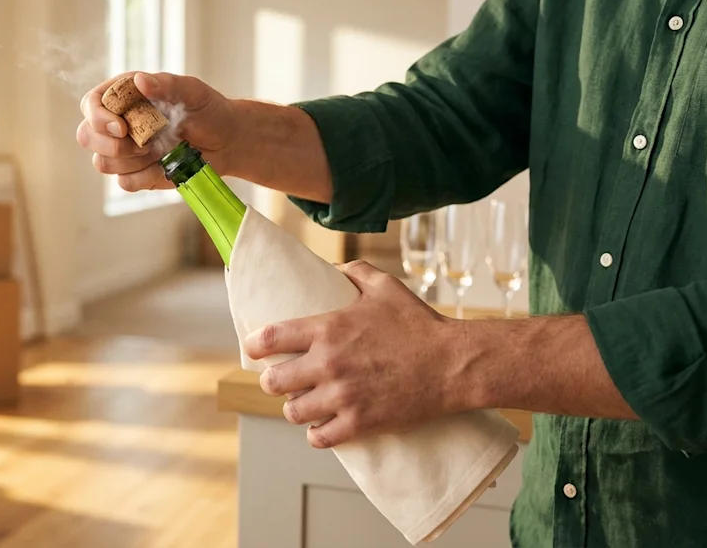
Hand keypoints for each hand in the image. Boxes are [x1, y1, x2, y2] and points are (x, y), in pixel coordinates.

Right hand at [76, 72, 238, 191]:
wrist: (227, 142)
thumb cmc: (209, 110)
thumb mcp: (193, 91)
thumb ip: (166, 84)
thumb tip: (139, 81)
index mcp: (125, 96)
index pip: (91, 104)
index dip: (98, 117)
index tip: (122, 127)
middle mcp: (118, 123)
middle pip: (86, 136)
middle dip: (109, 145)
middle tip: (142, 144)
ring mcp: (125, 151)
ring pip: (102, 163)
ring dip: (130, 161)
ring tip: (159, 151)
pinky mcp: (136, 174)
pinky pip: (124, 183)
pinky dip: (144, 178)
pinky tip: (164, 167)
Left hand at [242, 261, 468, 448]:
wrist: (453, 363)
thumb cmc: (419, 324)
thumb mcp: (385, 287)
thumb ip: (355, 272)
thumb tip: (334, 268)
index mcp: (327, 329)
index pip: (269, 338)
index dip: (253, 347)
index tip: (253, 350)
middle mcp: (328, 364)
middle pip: (272, 382)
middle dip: (272, 381)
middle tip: (281, 380)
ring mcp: (343, 396)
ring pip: (293, 413)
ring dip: (295, 409)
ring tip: (302, 404)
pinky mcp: (360, 423)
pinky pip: (320, 438)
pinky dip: (317, 434)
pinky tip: (321, 428)